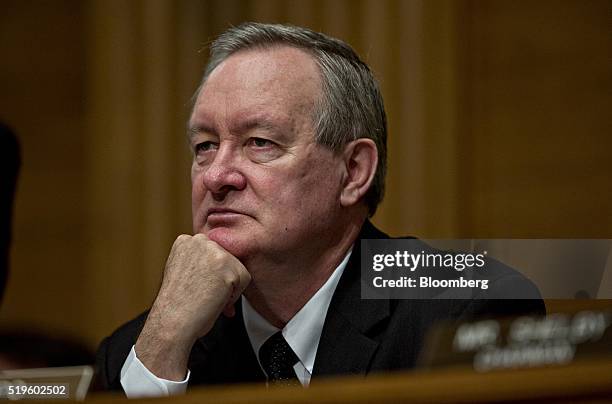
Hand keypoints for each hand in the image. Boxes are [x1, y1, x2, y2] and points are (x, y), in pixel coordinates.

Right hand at [135, 234, 250, 379]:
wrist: (172, 321)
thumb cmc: (176, 304)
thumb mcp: (182, 271)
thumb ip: (199, 262)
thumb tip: (222, 267)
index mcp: (186, 241)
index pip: (214, 253)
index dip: (211, 274)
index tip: (200, 286)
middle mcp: (199, 240)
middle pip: (227, 259)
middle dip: (222, 280)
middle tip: (206, 295)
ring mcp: (213, 251)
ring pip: (237, 269)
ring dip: (229, 288)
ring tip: (209, 297)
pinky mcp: (226, 264)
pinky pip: (244, 280)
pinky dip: (234, 295)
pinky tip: (215, 300)